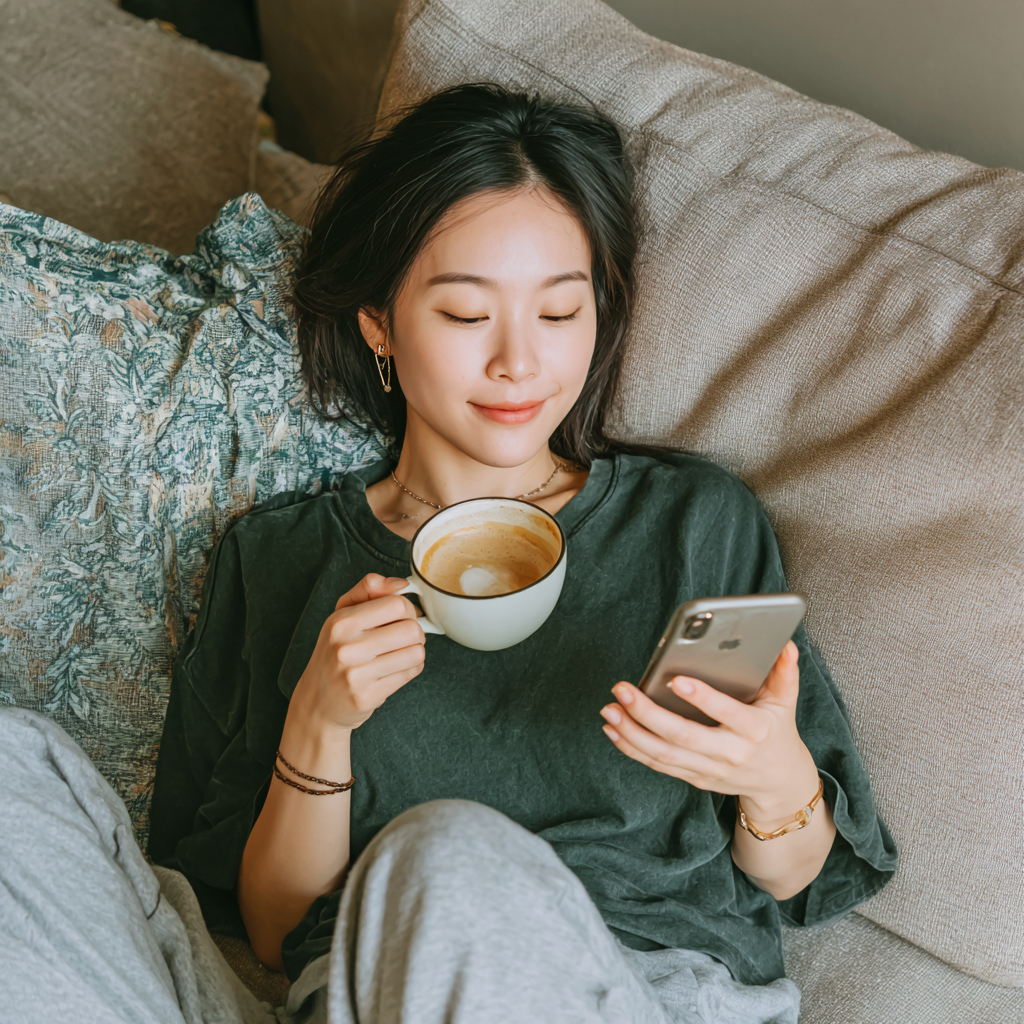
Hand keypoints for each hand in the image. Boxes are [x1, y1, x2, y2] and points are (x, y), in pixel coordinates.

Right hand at [288, 573, 425, 733]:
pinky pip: (410, 673)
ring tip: (399, 654)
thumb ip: (368, 590)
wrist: (317, 701)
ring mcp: (356, 674)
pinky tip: (394, 670)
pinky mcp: (368, 696)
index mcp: (341, 622)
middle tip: (404, 638)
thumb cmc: (334, 653)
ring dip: (415, 652)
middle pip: (412, 629)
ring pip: (416, 652)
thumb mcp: (342, 616)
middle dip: (416, 633)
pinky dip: (410, 669)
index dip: (408, 609)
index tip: (402, 617)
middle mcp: (347, 647)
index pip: (396, 604)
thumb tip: (401, 583)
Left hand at [601, 641, 818, 826]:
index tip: (675, 680)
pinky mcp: (695, 779)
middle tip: (621, 690)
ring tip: (609, 710)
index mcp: (754, 730)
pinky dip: (632, 749)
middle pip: (683, 736)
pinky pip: (659, 766)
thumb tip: (785, 644)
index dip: (702, 698)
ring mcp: (710, 770)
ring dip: (631, 733)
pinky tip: (613, 730)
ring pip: (665, 755)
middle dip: (648, 714)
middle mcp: (730, 754)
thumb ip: (784, 673)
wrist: (780, 784)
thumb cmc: (777, 733)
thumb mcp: (785, 703)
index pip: (727, 713)